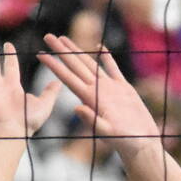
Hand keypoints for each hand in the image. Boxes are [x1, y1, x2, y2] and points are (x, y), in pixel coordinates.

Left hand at [37, 34, 161, 161]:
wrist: (140, 144)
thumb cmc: (124, 141)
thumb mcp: (107, 132)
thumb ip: (92, 120)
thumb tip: (76, 108)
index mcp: (89, 98)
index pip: (67, 77)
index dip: (54, 65)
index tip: (40, 53)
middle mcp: (96, 91)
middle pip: (75, 66)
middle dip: (61, 51)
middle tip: (48, 36)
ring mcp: (109, 88)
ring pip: (90, 63)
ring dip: (77, 51)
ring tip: (65, 39)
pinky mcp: (123, 89)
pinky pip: (113, 69)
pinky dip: (106, 58)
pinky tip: (100, 47)